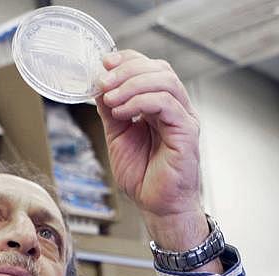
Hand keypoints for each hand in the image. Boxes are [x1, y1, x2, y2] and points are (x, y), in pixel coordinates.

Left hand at [96, 50, 211, 255]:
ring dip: (132, 85)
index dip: (128, 60)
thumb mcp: (117, 136)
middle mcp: (175, 107)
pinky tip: (122, 112)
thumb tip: (99, 88)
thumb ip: (111, 112)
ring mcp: (183, 118)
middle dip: (126, 70)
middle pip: (158, 69)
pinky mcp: (187, 132)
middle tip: (103, 82)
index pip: (149, 68)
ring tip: (110, 99)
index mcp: (159, 105)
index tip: (104, 63)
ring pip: (165, 81)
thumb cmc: (143, 175)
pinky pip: (167, 104)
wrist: (156, 205)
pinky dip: (140, 102)